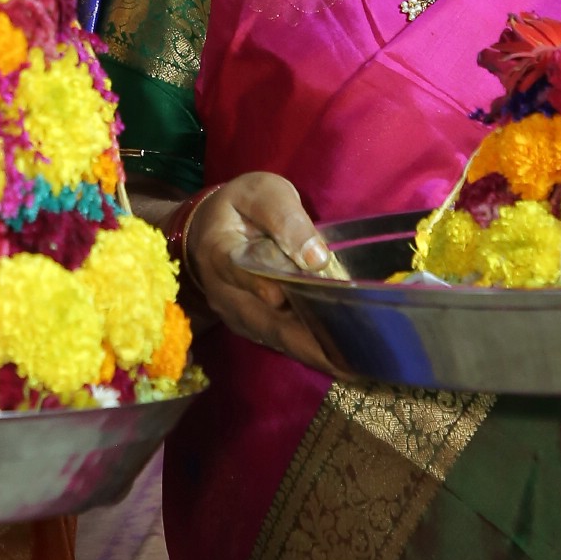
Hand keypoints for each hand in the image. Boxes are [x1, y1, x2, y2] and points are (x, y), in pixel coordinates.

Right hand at [183, 173, 339, 371]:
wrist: (207, 230)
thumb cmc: (240, 207)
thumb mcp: (260, 193)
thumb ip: (285, 218)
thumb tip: (315, 257)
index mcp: (220, 252)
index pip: (240, 272)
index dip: (264, 286)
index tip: (285, 298)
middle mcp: (223, 292)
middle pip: (264, 322)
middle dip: (306, 344)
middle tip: (348, 361)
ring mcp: (235, 315)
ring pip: (274, 339)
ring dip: (312, 354)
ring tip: (353, 366)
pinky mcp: (248, 326)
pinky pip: (278, 342)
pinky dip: (308, 352)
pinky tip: (340, 361)